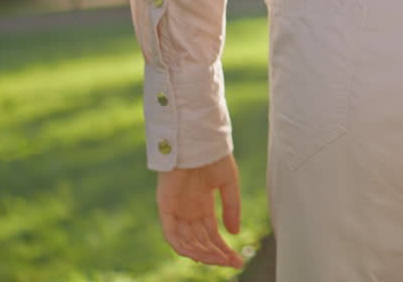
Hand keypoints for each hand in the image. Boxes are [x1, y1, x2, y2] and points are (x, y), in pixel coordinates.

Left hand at [156, 153, 243, 267]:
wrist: (198, 140)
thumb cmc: (213, 156)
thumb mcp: (228, 184)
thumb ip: (231, 207)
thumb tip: (234, 233)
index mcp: (202, 205)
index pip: (211, 234)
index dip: (223, 249)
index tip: (237, 260)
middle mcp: (188, 211)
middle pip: (200, 241)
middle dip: (216, 254)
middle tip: (232, 263)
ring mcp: (177, 210)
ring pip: (187, 242)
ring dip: (202, 253)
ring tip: (219, 260)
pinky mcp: (165, 207)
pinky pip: (171, 234)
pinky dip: (183, 246)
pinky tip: (198, 254)